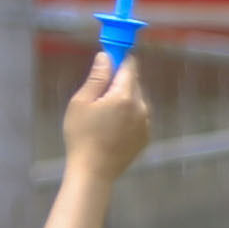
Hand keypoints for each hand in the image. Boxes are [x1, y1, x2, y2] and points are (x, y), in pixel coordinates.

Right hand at [64, 52, 152, 181]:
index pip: (129, 66)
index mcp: (125, 96)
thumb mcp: (82, 102)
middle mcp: (142, 107)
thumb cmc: (82, 136)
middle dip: (118, 82)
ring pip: (137, 100)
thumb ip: (97, 77)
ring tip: (103, 115)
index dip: (118, 59)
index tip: (108, 60)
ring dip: (124, 99)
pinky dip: (128, 115)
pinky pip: (139, 116)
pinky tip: (112, 127)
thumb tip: (106, 56)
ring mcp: (146, 123)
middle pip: (134, 82)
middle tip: (98, 95)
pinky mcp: (146, 136)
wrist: (93, 171)